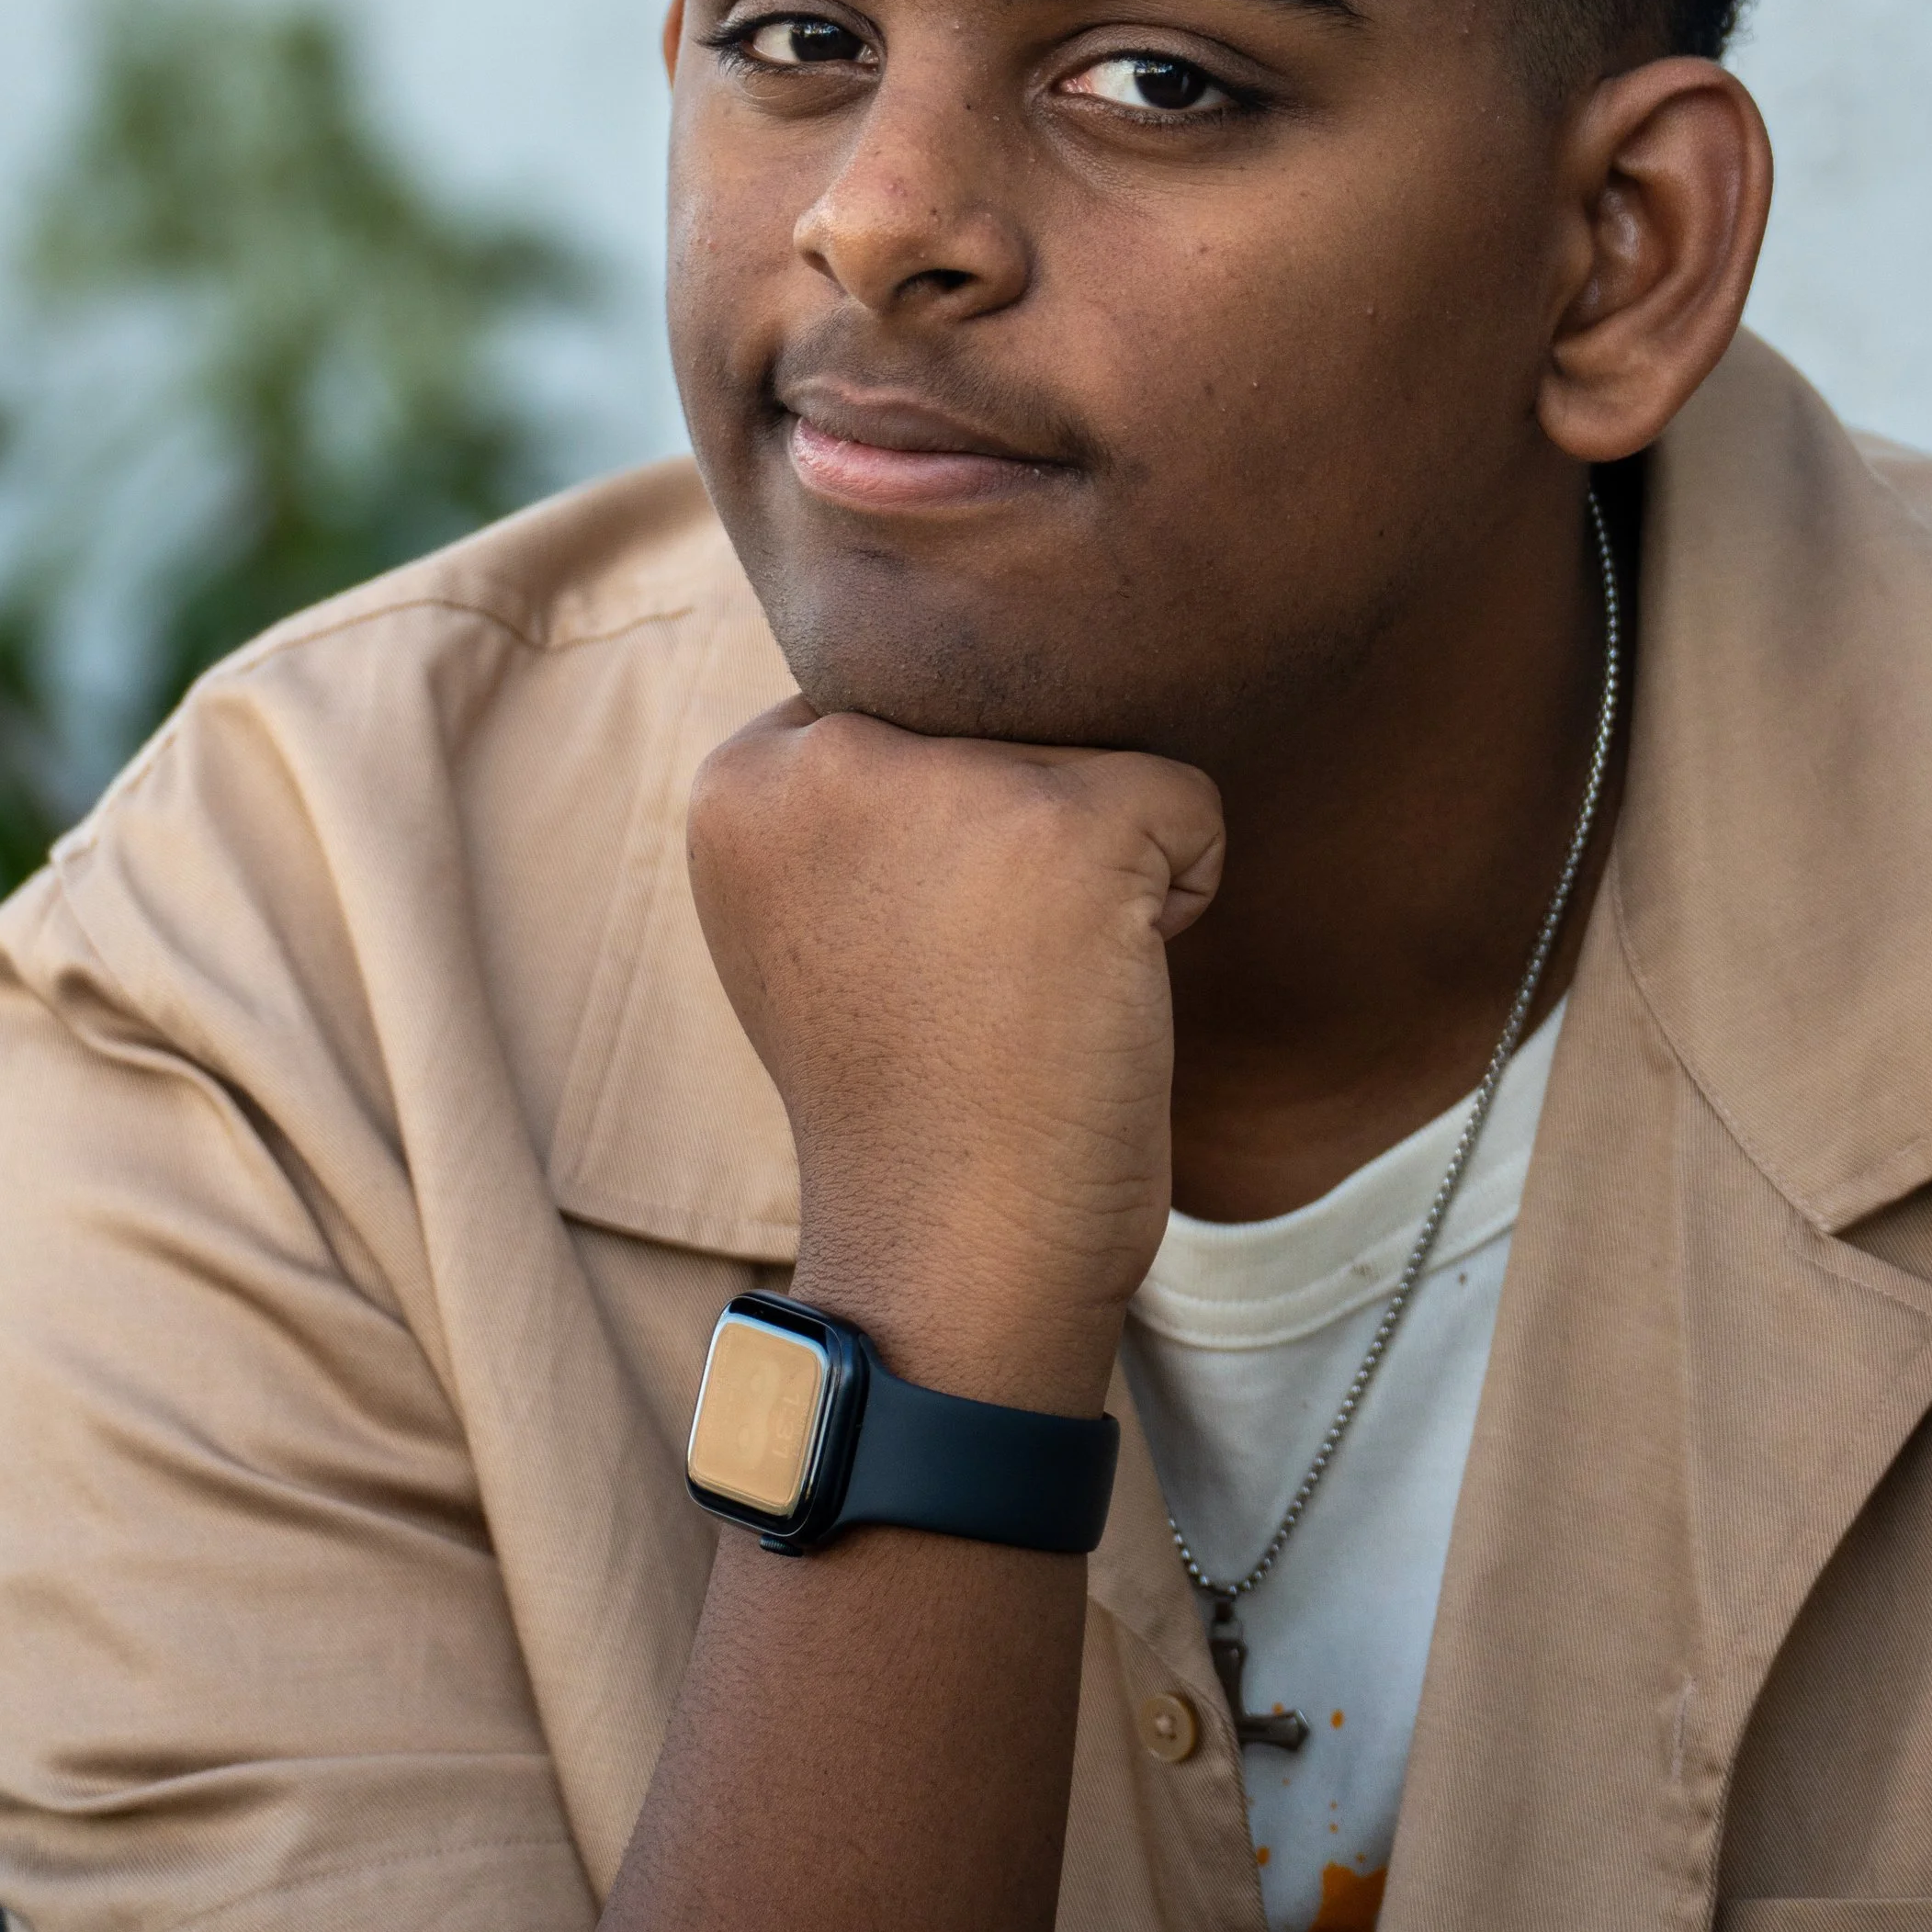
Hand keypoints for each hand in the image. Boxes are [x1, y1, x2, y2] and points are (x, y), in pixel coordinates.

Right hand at [687, 706, 1224, 1412]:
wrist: (948, 1258)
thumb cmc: (907, 1097)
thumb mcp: (814, 917)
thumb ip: (856, 795)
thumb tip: (974, 673)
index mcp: (744, 777)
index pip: (906, 703)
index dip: (942, 823)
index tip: (911, 949)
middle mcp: (826, 753)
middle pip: (1003, 715)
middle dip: (1019, 831)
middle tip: (970, 979)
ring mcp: (947, 784)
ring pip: (1093, 750)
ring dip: (1098, 859)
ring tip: (1028, 986)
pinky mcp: (1067, 826)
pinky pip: (1187, 802)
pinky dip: (1182, 893)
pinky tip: (1100, 990)